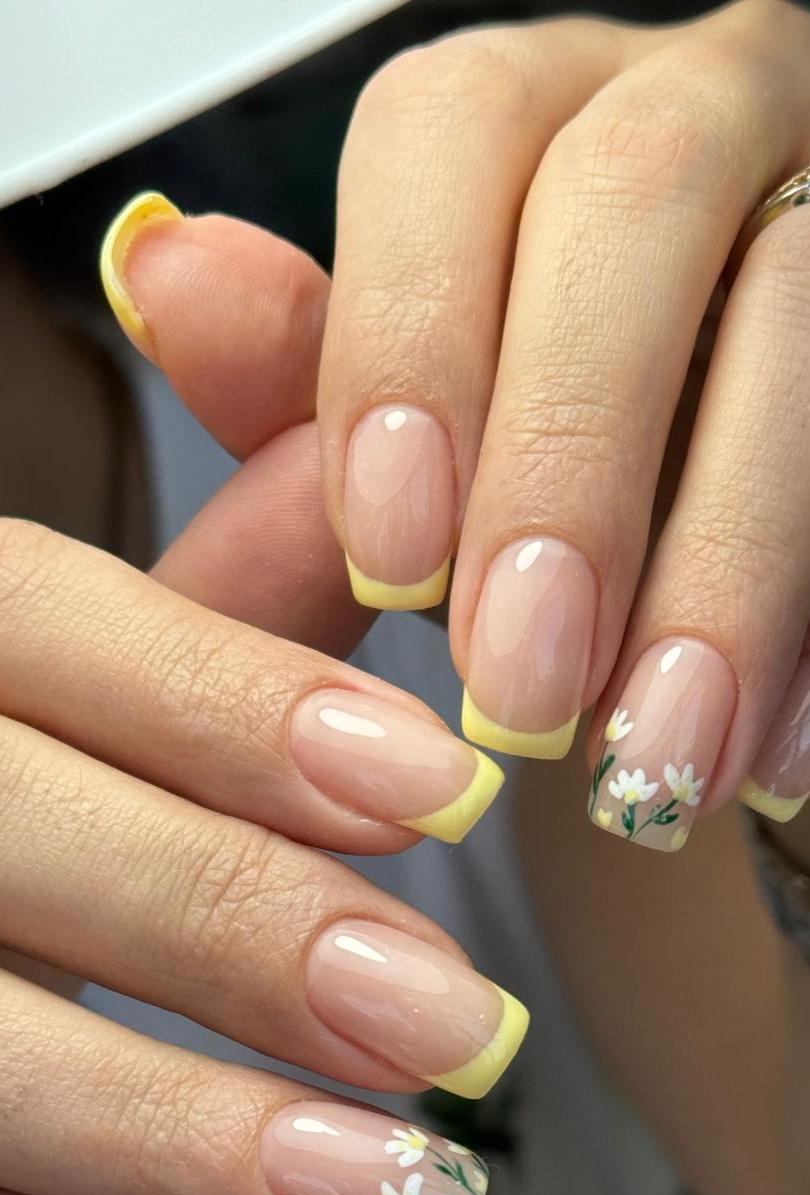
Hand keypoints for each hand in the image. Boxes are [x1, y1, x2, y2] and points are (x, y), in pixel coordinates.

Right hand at [0, 216, 526, 1194]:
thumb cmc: (2, 786)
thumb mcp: (78, 680)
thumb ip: (225, 588)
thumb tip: (390, 462)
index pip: (34, 619)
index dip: (232, 700)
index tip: (441, 788)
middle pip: (1, 826)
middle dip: (236, 928)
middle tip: (460, 1027)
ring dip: (175, 1139)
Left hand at [318, 0, 809, 852]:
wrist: (693, 529)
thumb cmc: (526, 467)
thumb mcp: (404, 443)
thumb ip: (297, 394)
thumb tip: (169, 282)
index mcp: (527, 119)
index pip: (448, 133)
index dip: (409, 342)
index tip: (395, 563)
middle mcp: (692, 114)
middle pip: (637, 196)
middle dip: (572, 463)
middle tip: (523, 692)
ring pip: (803, 328)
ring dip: (726, 570)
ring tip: (652, 762)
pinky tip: (765, 758)